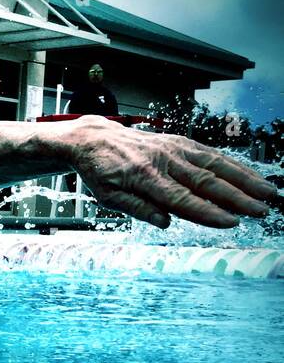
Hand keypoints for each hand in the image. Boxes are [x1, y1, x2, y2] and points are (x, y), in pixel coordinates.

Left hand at [66, 116, 274, 228]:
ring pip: (216, 164)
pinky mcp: (181, 142)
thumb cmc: (102, 172)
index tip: (231, 222)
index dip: (208, 212)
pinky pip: (211, 154)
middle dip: (237, 198)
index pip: (182, 199)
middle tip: (261, 211)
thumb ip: (138, 209)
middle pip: (206, 182)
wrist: (96, 139)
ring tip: (268, 193)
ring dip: (244, 179)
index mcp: (145, 178)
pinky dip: (233, 165)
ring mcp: (175, 149)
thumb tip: (165, 222)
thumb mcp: (109, 198)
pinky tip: (251, 176)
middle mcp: (165, 161)